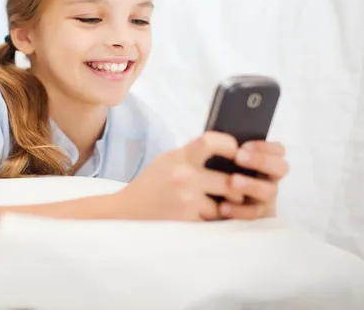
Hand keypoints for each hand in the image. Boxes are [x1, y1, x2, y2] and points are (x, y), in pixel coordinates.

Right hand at [113, 131, 244, 221]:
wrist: (127, 210)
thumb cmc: (150, 184)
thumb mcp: (167, 160)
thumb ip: (192, 156)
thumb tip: (226, 154)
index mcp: (179, 157)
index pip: (211, 142)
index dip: (229, 145)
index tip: (235, 153)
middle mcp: (184, 176)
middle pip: (229, 181)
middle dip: (236, 188)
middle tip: (235, 190)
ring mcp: (187, 200)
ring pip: (224, 205)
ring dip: (222, 207)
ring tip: (212, 205)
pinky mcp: (187, 221)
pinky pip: (212, 221)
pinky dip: (209, 220)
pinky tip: (199, 216)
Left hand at [218, 141, 288, 219]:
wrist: (201, 203)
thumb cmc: (213, 175)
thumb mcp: (218, 160)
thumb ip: (224, 149)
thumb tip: (218, 139)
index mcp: (263, 161)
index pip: (278, 150)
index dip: (265, 146)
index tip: (244, 145)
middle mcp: (269, 179)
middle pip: (281, 168)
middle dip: (261, 160)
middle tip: (239, 157)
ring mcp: (265, 199)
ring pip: (269, 191)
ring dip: (251, 184)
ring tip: (233, 181)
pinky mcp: (257, 217)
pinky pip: (254, 215)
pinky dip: (239, 210)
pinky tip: (222, 206)